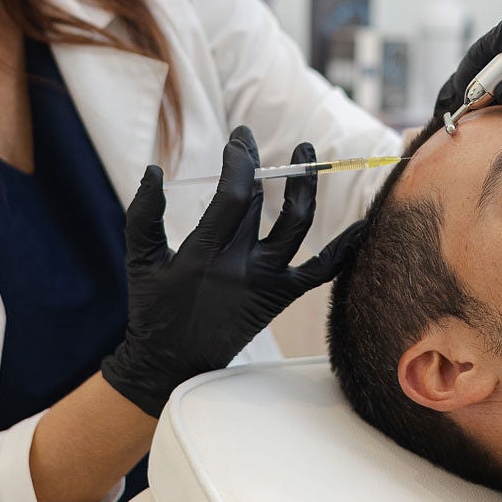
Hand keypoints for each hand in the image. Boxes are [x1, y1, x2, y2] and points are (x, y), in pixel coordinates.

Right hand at [100, 127, 334, 416]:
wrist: (173, 363)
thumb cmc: (153, 308)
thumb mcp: (139, 261)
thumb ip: (144, 215)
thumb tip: (154, 170)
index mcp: (204, 255)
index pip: (234, 197)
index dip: (240, 163)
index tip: (238, 140)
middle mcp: (241, 267)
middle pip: (261, 204)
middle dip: (258, 164)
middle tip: (249, 138)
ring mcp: (266, 283)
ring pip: (297, 226)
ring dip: (304, 186)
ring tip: (305, 150)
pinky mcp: (281, 297)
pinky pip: (320, 272)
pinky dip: (343, 249)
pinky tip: (362, 224)